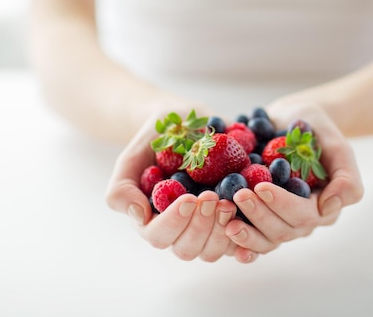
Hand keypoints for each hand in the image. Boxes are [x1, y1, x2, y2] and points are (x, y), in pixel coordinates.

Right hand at [105, 110, 246, 261]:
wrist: (185, 123)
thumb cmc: (154, 142)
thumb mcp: (131, 159)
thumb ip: (122, 189)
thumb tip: (138, 215)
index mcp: (153, 221)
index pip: (160, 237)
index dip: (174, 223)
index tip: (188, 198)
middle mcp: (181, 231)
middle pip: (190, 249)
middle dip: (202, 226)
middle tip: (211, 196)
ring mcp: (208, 228)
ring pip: (216, 249)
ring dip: (224, 229)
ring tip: (230, 200)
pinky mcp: (232, 220)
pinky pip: (242, 239)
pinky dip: (247, 232)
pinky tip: (249, 214)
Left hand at [225, 102, 363, 259]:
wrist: (293, 119)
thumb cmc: (317, 130)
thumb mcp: (338, 145)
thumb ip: (346, 178)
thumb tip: (329, 208)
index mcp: (323, 207)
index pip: (303, 215)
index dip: (281, 204)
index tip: (260, 187)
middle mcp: (302, 220)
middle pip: (281, 230)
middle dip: (259, 215)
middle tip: (238, 195)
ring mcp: (280, 221)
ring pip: (266, 240)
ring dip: (246, 233)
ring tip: (226, 219)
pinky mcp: (261, 217)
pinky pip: (252, 237)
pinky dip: (238, 241)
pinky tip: (224, 235)